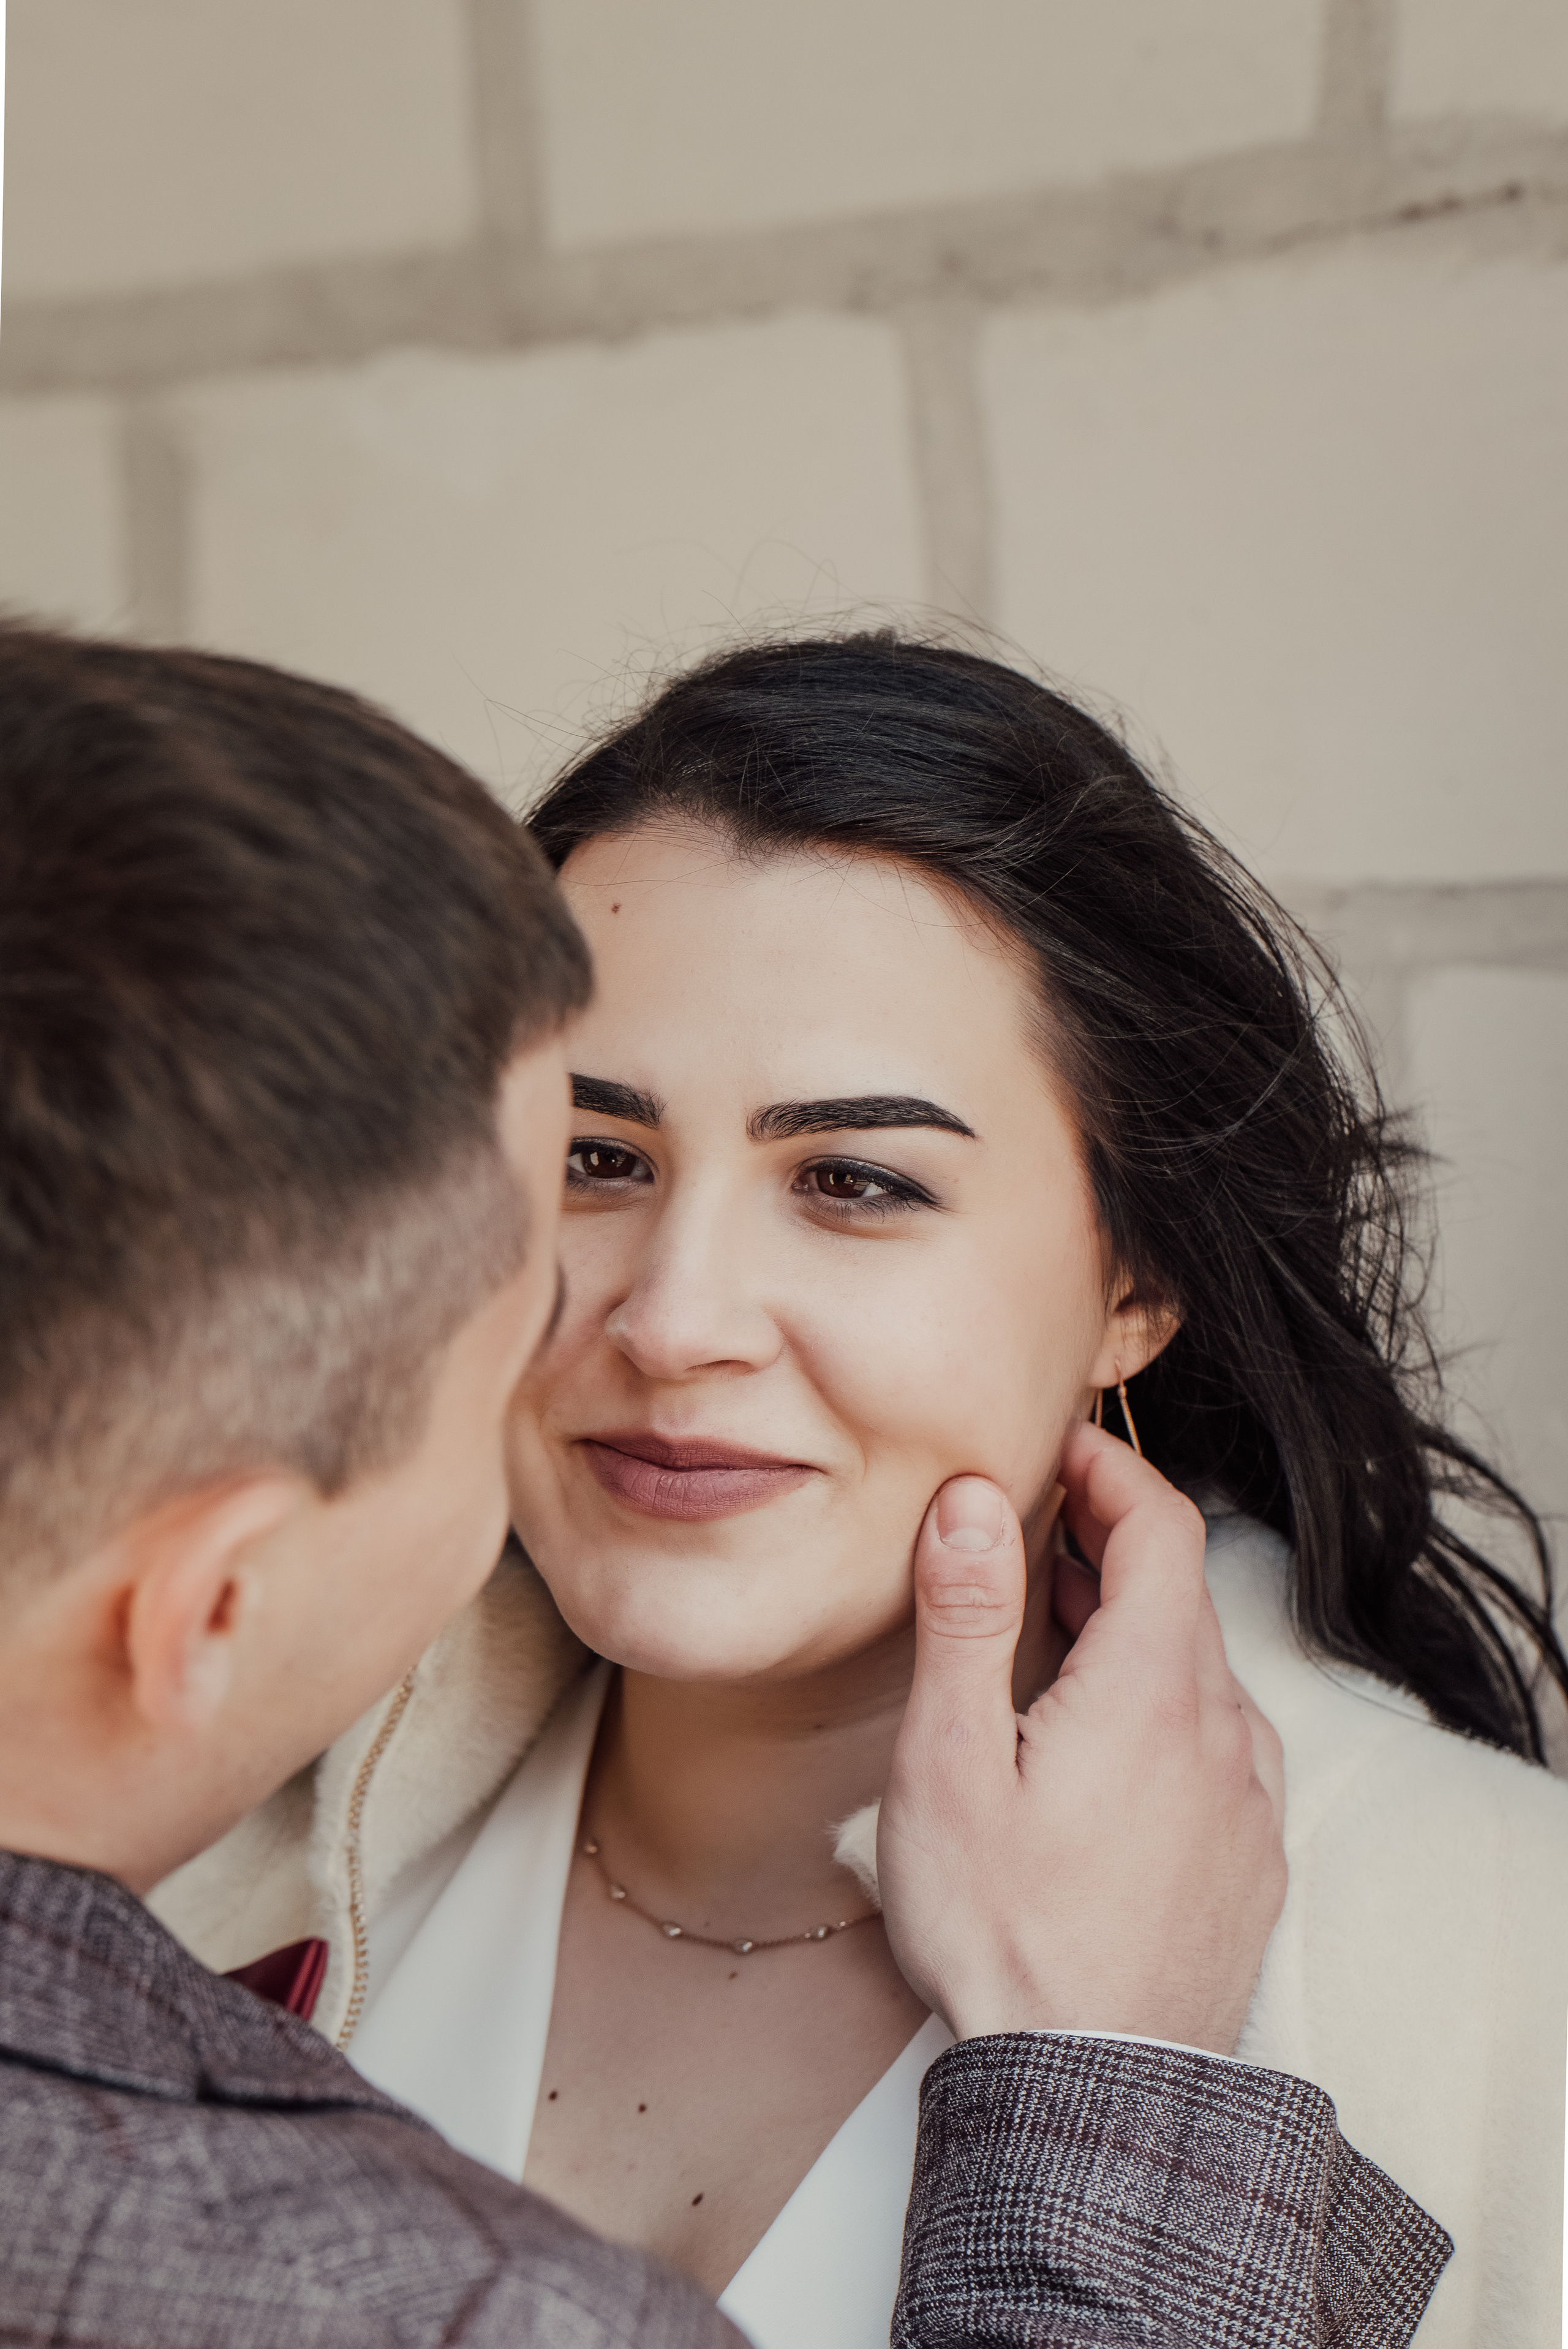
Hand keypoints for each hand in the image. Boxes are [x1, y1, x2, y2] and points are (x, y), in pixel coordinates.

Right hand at [876, 1421, 1285, 2054]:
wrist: (1088, 2095)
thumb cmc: (1002, 1934)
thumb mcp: (948, 1763)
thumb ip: (967, 1618)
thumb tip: (973, 1500)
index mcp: (1148, 1690)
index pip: (1162, 1527)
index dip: (1112, 1473)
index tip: (1059, 1452)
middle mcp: (1218, 1731)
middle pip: (1180, 1593)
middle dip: (1109, 1546)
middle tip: (1028, 1539)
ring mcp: (1245, 1800)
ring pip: (1200, 1670)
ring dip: (1134, 1630)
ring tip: (1051, 1639)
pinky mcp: (1250, 1859)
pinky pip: (1218, 1743)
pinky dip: (1165, 1705)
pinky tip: (1104, 1744)